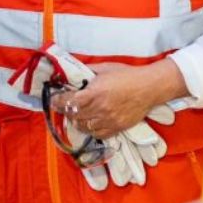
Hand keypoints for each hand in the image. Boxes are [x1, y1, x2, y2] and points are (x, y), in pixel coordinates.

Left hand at [55, 60, 184, 139]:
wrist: (148, 87)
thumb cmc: (127, 75)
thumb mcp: (104, 68)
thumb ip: (87, 72)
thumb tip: (73, 74)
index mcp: (94, 93)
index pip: (68, 101)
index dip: (58, 101)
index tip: (53, 100)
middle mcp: (100, 109)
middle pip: (73, 115)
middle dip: (66, 110)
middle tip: (64, 105)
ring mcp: (108, 120)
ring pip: (83, 127)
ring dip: (77, 121)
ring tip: (76, 114)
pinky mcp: (117, 128)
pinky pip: (97, 134)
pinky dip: (90, 130)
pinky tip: (89, 123)